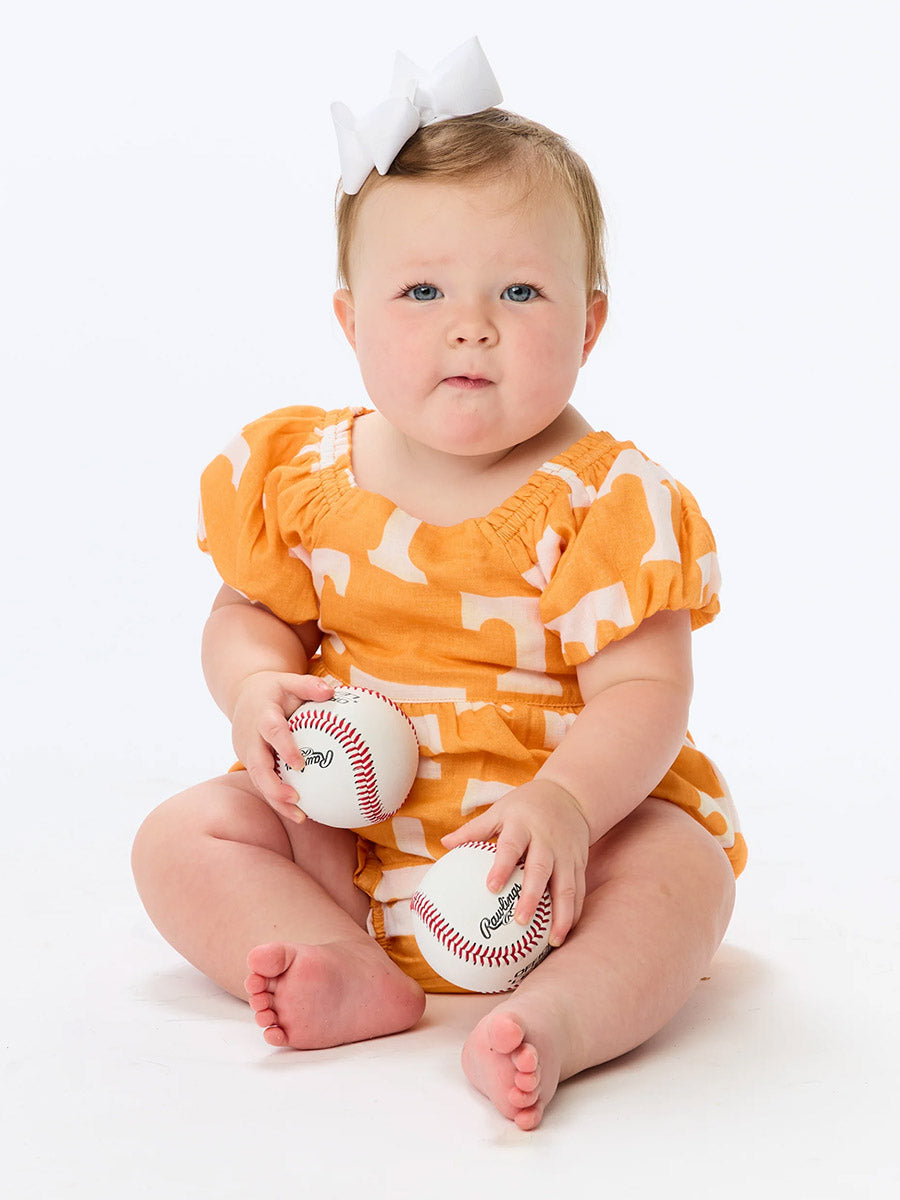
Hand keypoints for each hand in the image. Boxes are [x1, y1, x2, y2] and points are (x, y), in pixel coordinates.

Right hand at [231, 671, 333, 822]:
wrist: (243, 696)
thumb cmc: (273, 690)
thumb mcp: (288, 681)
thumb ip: (308, 685)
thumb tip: (332, 691)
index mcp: (261, 715)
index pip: (271, 731)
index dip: (284, 747)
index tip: (300, 764)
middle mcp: (250, 738)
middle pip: (258, 766)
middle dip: (274, 786)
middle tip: (296, 799)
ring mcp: (246, 753)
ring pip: (259, 781)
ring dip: (276, 800)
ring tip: (301, 817)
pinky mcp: (249, 764)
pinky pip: (263, 783)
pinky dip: (277, 799)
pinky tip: (299, 813)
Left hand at [440, 779, 589, 946]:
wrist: (569, 795)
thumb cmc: (525, 806)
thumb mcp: (499, 810)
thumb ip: (474, 829)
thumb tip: (443, 844)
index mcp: (523, 825)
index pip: (511, 846)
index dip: (502, 866)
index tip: (491, 887)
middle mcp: (547, 840)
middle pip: (541, 869)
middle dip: (532, 895)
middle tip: (520, 920)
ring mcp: (566, 853)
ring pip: (567, 885)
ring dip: (561, 914)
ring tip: (553, 941)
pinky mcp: (580, 862)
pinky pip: (579, 890)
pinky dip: (574, 912)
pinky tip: (565, 932)